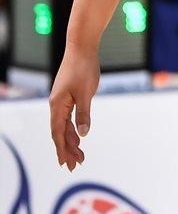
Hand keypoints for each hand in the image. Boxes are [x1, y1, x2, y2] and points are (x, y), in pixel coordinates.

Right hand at [49, 46, 99, 170]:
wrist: (82, 47)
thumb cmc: (84, 68)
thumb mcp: (86, 93)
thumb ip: (83, 114)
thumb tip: (83, 134)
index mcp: (57, 105)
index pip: (57, 133)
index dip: (61, 149)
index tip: (65, 164)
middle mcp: (56, 105)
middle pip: (60, 132)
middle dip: (67, 149)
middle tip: (76, 166)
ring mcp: (62, 100)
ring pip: (64, 126)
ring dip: (71, 141)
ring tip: (80, 156)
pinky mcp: (68, 96)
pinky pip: (68, 117)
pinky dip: (73, 129)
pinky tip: (79, 137)